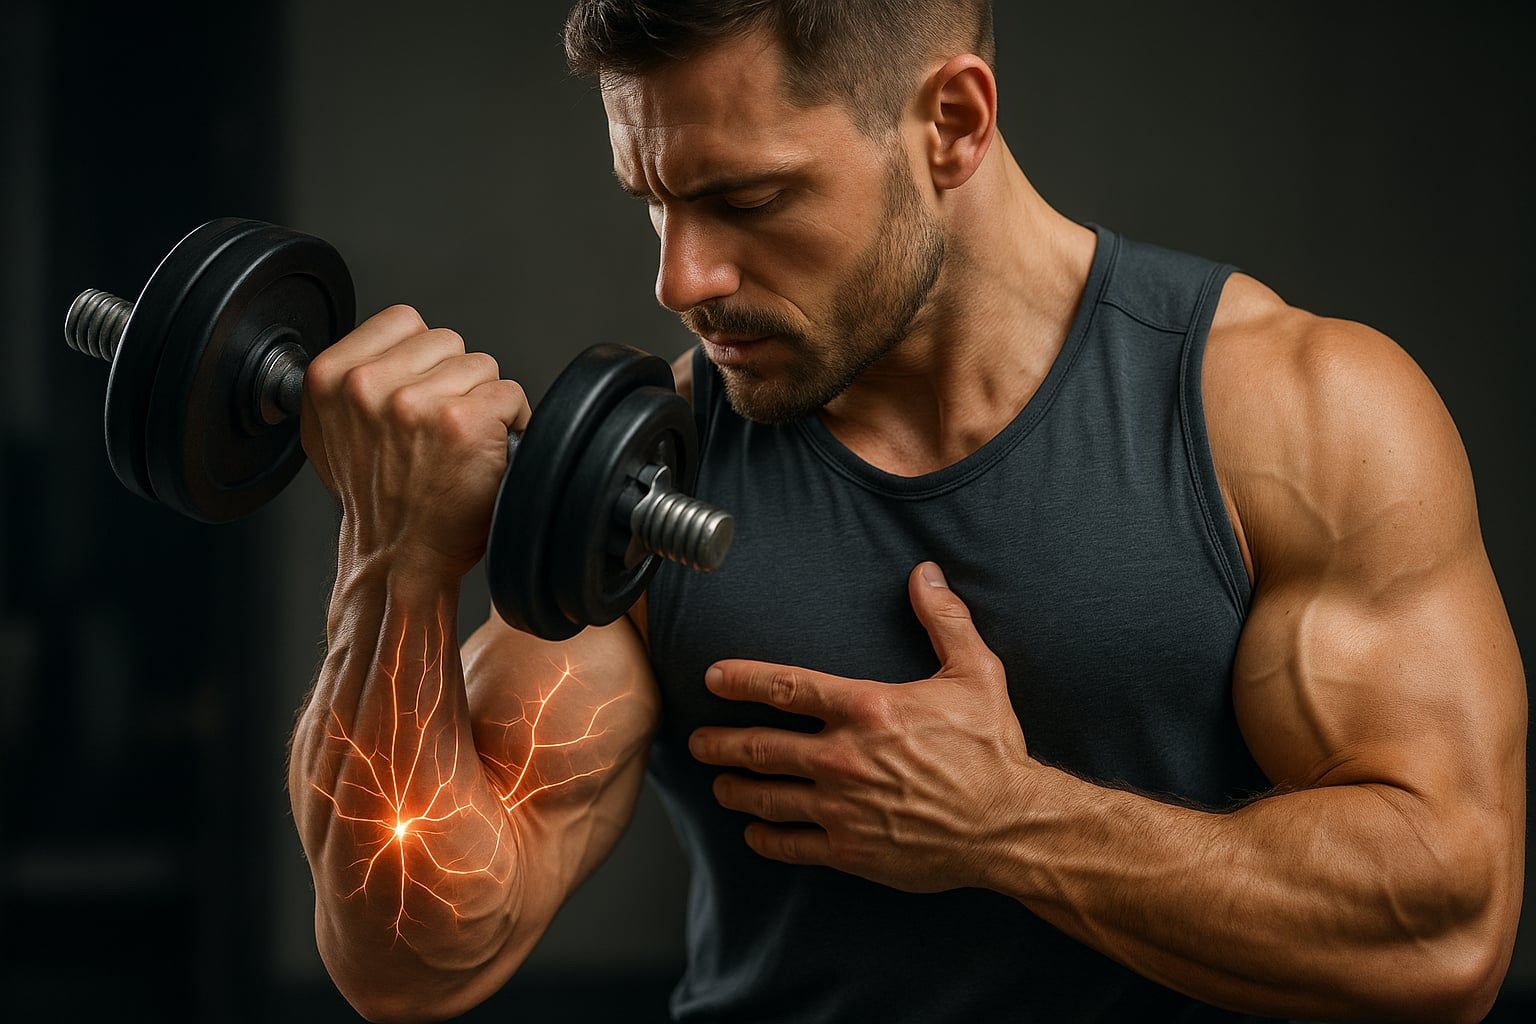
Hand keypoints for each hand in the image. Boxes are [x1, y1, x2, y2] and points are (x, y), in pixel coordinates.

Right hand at [302, 305, 530, 578]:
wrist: (400, 558)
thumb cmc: (379, 500)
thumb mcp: (334, 431)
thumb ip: (351, 382)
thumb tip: (381, 350)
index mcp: (330, 377)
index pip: (403, 320)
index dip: (423, 358)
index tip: (421, 394)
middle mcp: (368, 385)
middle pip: (448, 341)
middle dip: (455, 380)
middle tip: (441, 430)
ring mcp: (416, 402)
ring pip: (482, 366)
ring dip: (483, 402)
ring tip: (461, 444)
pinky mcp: (463, 421)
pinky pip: (511, 395)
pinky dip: (512, 424)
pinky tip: (485, 453)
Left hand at [688, 562, 1037, 892]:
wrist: (1011, 824)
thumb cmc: (993, 749)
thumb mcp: (976, 672)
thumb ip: (944, 619)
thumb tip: (924, 572)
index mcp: (867, 709)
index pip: (786, 688)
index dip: (742, 679)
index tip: (713, 677)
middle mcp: (845, 758)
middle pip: (759, 747)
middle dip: (719, 743)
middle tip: (698, 741)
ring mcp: (843, 808)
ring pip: (766, 797)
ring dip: (734, 789)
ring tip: (718, 784)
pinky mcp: (851, 851)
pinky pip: (791, 845)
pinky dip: (765, 837)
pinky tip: (754, 832)